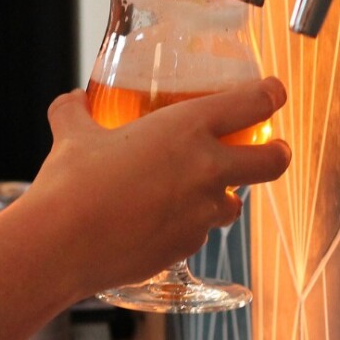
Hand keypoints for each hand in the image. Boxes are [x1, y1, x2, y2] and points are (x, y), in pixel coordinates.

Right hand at [20, 77, 290, 295]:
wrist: (61, 243)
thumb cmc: (70, 184)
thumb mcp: (72, 135)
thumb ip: (75, 112)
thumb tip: (73, 100)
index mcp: (185, 128)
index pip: (251, 104)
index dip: (270, 94)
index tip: (274, 91)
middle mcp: (205, 170)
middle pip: (271, 161)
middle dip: (277, 153)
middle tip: (273, 149)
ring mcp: (200, 214)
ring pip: (234, 204)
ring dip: (226, 195)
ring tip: (202, 192)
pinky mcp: (186, 248)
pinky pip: (199, 233)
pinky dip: (188, 226)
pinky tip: (159, 222)